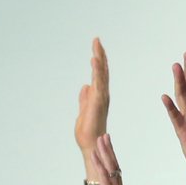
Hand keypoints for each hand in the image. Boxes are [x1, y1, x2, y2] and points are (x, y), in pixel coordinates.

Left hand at [74, 38, 108, 173]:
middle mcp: (102, 95)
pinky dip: (97, 70)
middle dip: (100, 55)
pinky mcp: (97, 101)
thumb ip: (84, 98)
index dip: (98, 62)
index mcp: (98, 96)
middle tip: (97, 40)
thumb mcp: (83, 110)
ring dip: (99, 59)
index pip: (99, 76)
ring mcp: (101, 98)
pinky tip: (95, 59)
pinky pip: (98, 82)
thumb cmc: (87, 132)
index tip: (96, 47)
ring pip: (101, 74)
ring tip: (97, 45)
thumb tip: (85, 86)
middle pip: (102, 71)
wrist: (89, 144)